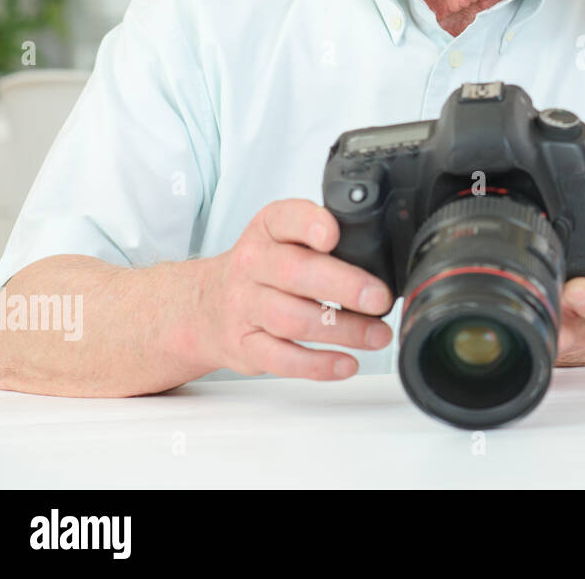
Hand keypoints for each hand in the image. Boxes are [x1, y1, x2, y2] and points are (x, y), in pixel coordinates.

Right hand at [194, 199, 392, 380]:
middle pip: (295, 273)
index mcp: (267, 230)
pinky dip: (318, 365)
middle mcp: (252, 265)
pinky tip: (346, 364)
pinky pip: (282, 359)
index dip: (310, 224)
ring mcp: (245, 307)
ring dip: (343, 330)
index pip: (285, 218)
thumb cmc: (261, 269)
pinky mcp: (245, 346)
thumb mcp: (282, 236)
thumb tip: (380, 255)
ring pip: (293, 319)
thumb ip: (322, 237)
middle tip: (379, 298)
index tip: (333, 235)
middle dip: (344, 286)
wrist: (204, 305)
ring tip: (378, 335)